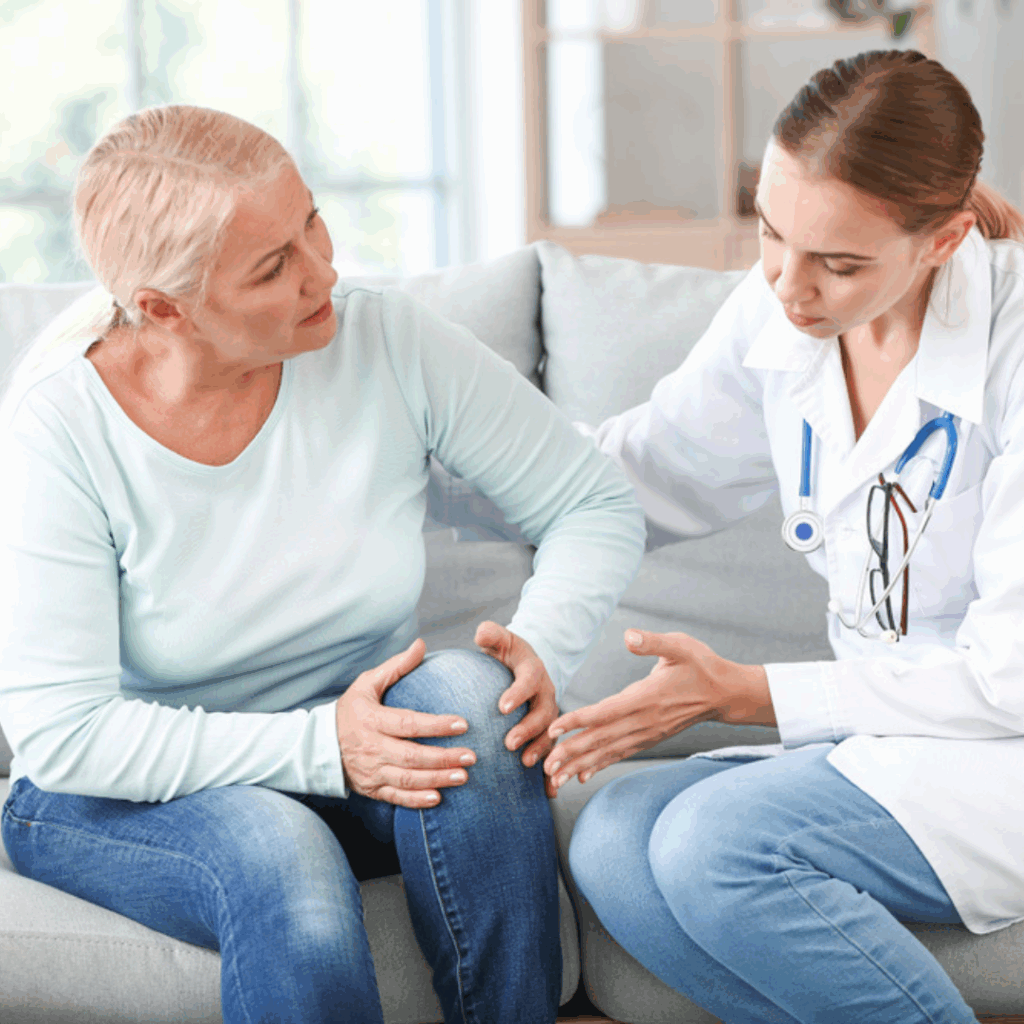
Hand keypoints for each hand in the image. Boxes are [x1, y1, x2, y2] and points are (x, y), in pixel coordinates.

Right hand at [335, 638, 476, 808]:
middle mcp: (371, 747)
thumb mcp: (367, 684)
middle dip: (443, 757)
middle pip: (411, 756)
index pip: (408, 723)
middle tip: (471, 755)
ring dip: (437, 779)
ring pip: (407, 779)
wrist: (319, 746)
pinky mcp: (371, 788)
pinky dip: (416, 800)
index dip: (436, 725)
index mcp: (371, 720)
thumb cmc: (350, 710)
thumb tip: (421, 645)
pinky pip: (396, 798)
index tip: (462, 723)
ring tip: (463, 775)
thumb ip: (396, 666)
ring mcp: (371, 771)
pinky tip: (438, 798)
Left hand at [475, 621, 560, 797]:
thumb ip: (492, 635)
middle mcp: (546, 694)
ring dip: (541, 750)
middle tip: (509, 744)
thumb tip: (481, 631)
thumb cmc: (508, 654)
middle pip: (543, 713)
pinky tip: (548, 791)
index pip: (528, 681)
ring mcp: (551, 714)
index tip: (501, 707)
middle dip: (528, 729)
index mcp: (534, 671)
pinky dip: (553, 770)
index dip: (517, 693)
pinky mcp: (550, 731)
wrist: (527, 667)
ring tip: (526, 766)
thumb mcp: (501, 640)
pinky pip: (554, 751)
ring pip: (552, 735)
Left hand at [542, 629, 772, 792]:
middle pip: (601, 739)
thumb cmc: (701, 665)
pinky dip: (599, 765)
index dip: (579, 721)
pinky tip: (582, 776)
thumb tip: (629, 636)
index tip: (554, 728)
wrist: (725, 694)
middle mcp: (644, 721)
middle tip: (544, 765)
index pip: (606, 712)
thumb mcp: (680, 645)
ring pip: (608, 752)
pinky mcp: (650, 738)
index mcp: (646, 697)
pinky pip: (620, 754)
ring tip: (554, 778)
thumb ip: (653, 642)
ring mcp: (647, 733)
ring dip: (580, 765)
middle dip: (571, 752)